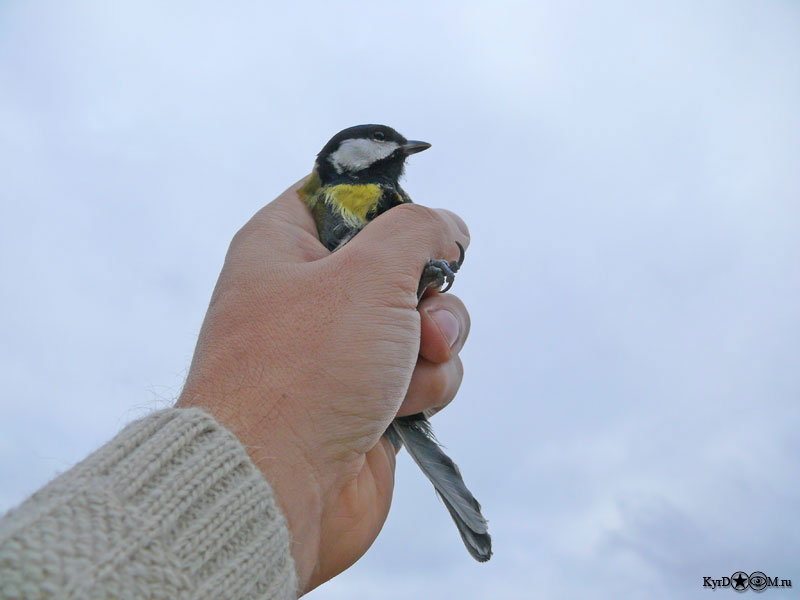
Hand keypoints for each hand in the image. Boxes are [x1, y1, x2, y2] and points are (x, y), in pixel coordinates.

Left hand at [177, 179, 470, 592]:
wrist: (277, 489)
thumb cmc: (304, 371)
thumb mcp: (369, 273)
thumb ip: (419, 231)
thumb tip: (448, 231)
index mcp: (285, 246)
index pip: (341, 194)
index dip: (387, 204)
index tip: (418, 227)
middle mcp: (311, 294)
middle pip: (401, 262)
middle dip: (430, 292)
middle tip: (420, 317)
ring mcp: (341, 350)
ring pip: (425, 320)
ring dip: (435, 345)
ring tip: (406, 372)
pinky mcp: (369, 397)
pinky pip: (426, 372)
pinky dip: (426, 387)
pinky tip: (400, 408)